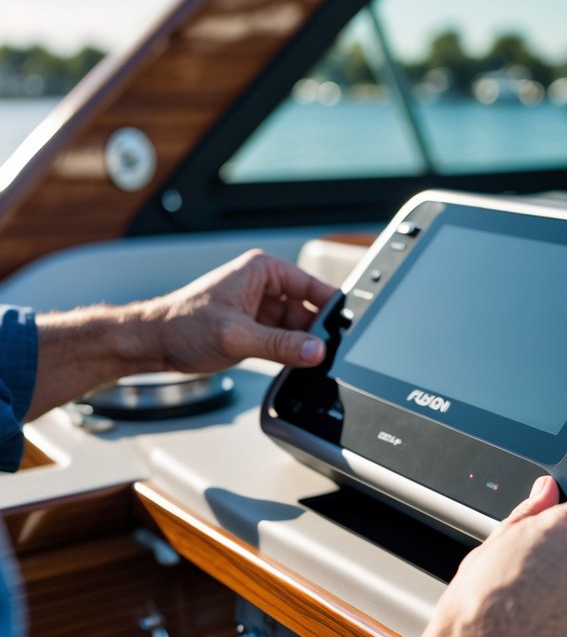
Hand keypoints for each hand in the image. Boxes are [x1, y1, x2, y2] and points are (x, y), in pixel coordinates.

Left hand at [134, 251, 335, 372]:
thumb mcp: (236, 335)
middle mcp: (264, 286)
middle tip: (322, 355)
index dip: (330, 309)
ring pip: (296, 329)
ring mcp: (259, 309)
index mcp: (262, 271)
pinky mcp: (253, 330)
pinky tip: (290, 366)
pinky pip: (282, 342)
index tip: (345, 332)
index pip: (312, 287)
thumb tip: (315, 350)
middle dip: (314, 333)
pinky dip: (287, 354)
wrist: (152, 343)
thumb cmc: (181, 325)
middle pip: (307, 311)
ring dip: (299, 346)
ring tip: (303, 363)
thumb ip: (280, 345)